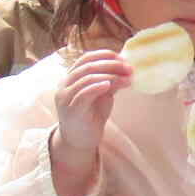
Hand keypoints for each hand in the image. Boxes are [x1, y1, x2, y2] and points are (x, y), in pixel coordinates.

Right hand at [53, 48, 126, 163]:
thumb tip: (125, 67)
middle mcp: (64, 85)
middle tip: (129, 68)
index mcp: (71, 77)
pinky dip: (98, 86)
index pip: (86, 58)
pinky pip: (84, 93)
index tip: (123, 58)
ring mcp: (65, 97)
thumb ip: (108, 80)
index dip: (104, 55)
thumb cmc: (92, 115)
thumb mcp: (102, 94)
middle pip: (87, 66)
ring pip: (87, 78)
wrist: (81, 140)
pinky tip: (110, 85)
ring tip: (127, 79)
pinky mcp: (71, 110)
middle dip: (111, 65)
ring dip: (110, 76)